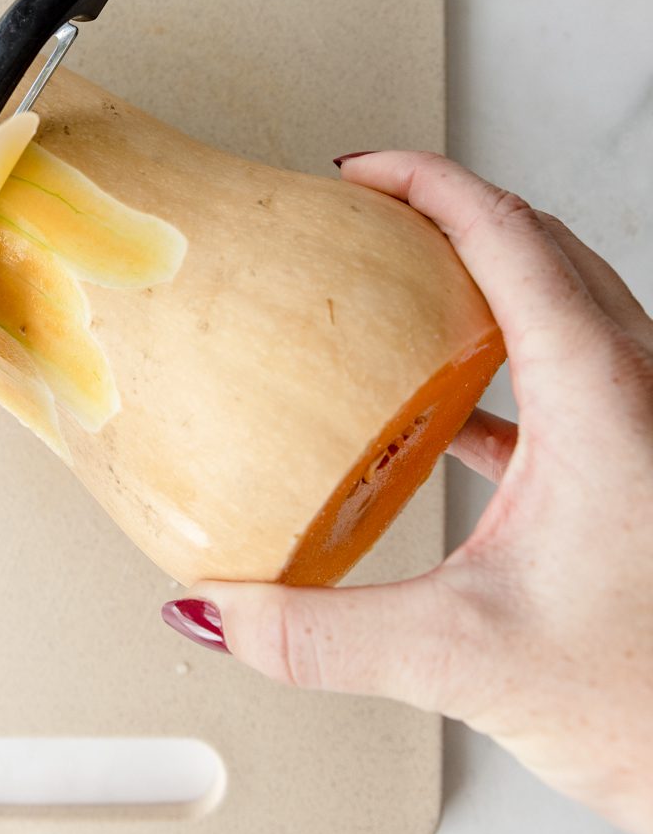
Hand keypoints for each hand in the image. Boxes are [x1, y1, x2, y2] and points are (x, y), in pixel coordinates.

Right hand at [165, 153, 652, 833]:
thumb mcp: (465, 660)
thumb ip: (323, 636)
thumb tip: (223, 610)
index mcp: (602, 397)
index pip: (507, 236)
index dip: (426, 184)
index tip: (359, 174)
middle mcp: (640, 391)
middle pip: (542, 248)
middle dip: (449, 213)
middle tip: (369, 215)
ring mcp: (650, 427)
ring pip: (568, 304)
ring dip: (485, 282)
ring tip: (402, 296)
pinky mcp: (643, 472)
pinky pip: (572, 375)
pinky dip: (506, 363)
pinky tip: (455, 416)